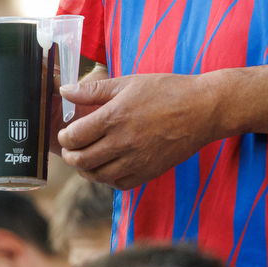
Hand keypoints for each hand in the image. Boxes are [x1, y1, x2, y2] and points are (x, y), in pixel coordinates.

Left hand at [56, 73, 228, 188]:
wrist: (203, 109)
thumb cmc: (167, 91)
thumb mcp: (128, 82)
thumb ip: (93, 90)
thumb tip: (64, 91)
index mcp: (115, 117)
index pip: (74, 136)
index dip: (64, 137)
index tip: (66, 133)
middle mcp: (123, 142)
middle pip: (82, 160)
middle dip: (70, 155)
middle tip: (70, 149)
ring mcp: (137, 161)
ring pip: (98, 176)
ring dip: (86, 169)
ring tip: (85, 160)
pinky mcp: (149, 172)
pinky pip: (120, 184)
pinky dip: (108, 179)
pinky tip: (107, 168)